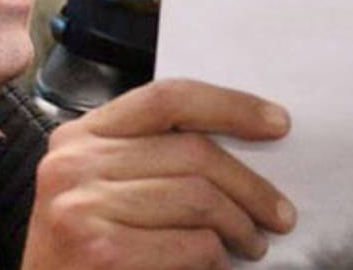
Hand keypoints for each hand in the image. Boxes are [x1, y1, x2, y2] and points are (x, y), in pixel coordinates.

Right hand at [21, 79, 295, 269]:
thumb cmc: (85, 251)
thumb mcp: (101, 188)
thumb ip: (148, 158)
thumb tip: (238, 144)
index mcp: (78, 136)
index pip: (166, 99)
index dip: (229, 106)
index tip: (277, 123)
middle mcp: (74, 163)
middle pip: (193, 151)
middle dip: (251, 186)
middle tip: (278, 214)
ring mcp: (83, 206)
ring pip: (199, 198)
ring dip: (240, 226)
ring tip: (251, 244)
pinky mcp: (101, 250)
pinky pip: (192, 244)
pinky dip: (215, 259)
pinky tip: (214, 266)